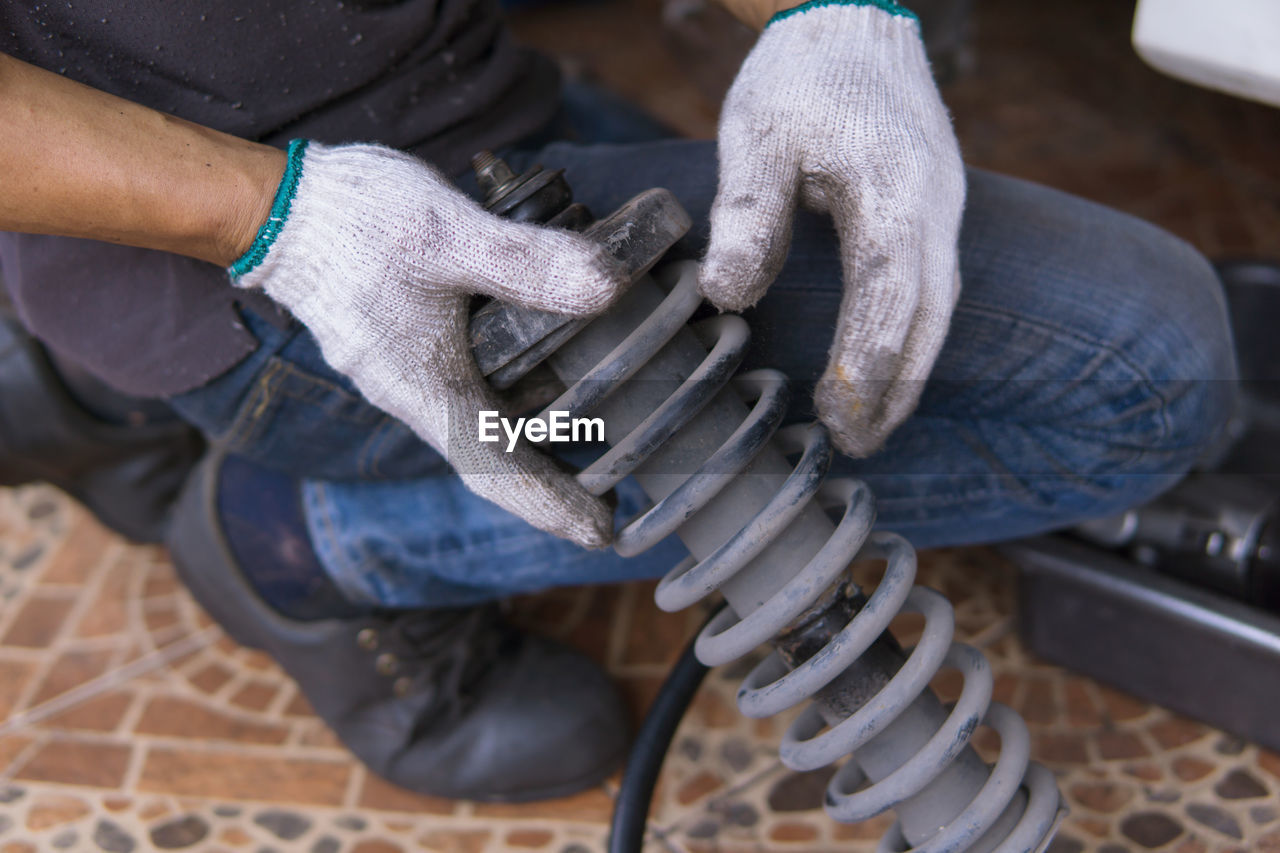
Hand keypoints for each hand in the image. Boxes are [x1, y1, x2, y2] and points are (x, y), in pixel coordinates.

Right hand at [231, 141, 626, 546]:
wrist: (278, 205)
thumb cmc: (350, 220)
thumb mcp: (447, 233)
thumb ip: (525, 261)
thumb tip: (607, 286)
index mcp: (422, 388)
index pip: (495, 469)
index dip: (551, 504)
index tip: (603, 534)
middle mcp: (411, 393)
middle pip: (491, 455)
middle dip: (550, 480)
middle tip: (615, 493)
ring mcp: (404, 371)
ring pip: (480, 418)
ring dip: (533, 432)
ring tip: (597, 431)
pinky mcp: (404, 343)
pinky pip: (466, 384)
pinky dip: (510, 388)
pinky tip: (545, 365)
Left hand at [700, 0, 964, 456]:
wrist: (854, 16)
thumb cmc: (801, 76)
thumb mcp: (757, 135)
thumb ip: (748, 215)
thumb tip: (728, 299)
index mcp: (894, 194)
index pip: (888, 300)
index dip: (866, 367)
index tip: (837, 419)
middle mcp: (935, 208)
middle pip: (928, 318)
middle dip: (894, 388)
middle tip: (858, 445)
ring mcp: (945, 207)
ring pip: (939, 307)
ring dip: (910, 369)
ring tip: (874, 425)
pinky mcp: (936, 206)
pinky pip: (934, 284)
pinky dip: (913, 333)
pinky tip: (887, 361)